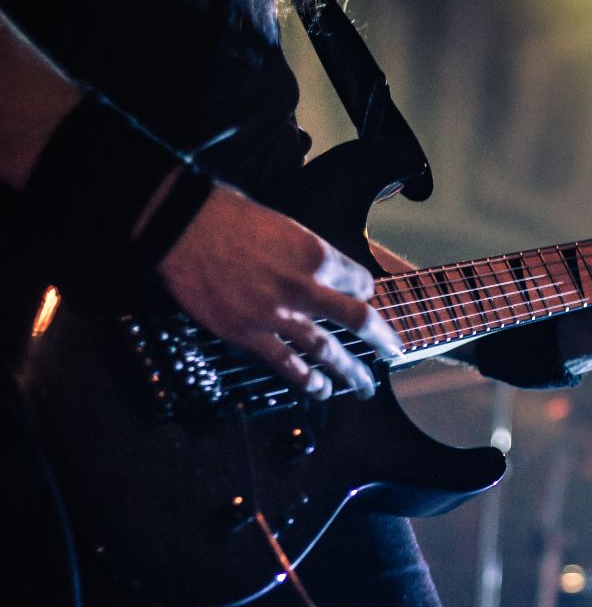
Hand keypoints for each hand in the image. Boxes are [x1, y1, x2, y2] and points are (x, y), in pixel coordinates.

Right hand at [157, 185, 403, 399]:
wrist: (181, 226)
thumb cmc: (229, 216)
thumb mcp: (284, 224)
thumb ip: (308, 254)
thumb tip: (322, 272)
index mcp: (317, 254)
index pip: (360, 282)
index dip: (366, 293)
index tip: (365, 301)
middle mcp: (305, 286)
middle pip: (359, 320)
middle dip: (382, 340)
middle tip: (394, 352)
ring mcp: (278, 314)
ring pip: (328, 350)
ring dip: (350, 372)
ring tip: (364, 386)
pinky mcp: (248, 334)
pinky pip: (287, 365)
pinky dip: (307, 381)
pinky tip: (321, 390)